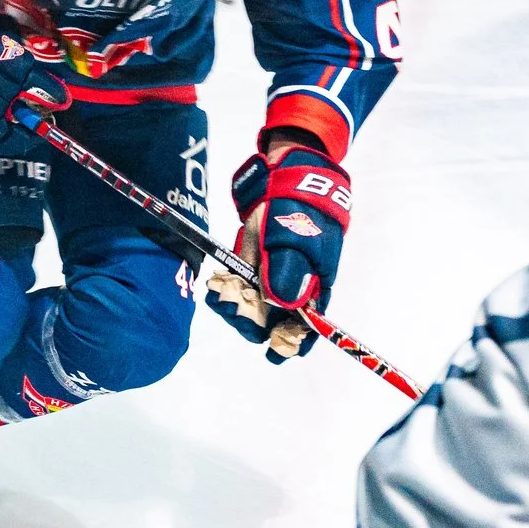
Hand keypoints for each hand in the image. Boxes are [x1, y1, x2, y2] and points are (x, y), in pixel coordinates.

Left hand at [204, 145, 352, 362]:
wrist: (284, 176)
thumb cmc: (299, 209)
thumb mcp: (297, 239)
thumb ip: (288, 273)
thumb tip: (281, 306)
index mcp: (313, 288)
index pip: (305, 329)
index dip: (290, 343)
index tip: (272, 350)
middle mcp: (291, 289)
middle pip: (271, 323)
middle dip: (249, 320)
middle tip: (231, 306)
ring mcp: (269, 278)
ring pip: (250, 308)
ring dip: (233, 307)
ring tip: (218, 294)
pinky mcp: (251, 266)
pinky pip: (237, 289)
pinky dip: (225, 290)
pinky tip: (215, 286)